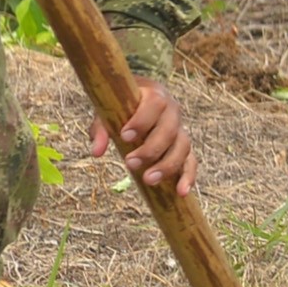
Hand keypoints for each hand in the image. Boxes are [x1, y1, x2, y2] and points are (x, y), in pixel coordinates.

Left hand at [93, 77, 196, 193]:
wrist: (137, 101)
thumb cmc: (119, 106)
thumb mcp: (107, 112)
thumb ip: (101, 129)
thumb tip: (97, 153)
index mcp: (154, 95)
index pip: (155, 104)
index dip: (142, 121)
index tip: (124, 137)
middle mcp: (172, 111)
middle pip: (170, 130)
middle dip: (151, 149)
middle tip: (129, 164)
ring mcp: (180, 130)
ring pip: (182, 147)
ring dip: (167, 165)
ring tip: (148, 180)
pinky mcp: (183, 147)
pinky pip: (190, 161)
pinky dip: (188, 176)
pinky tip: (181, 192)